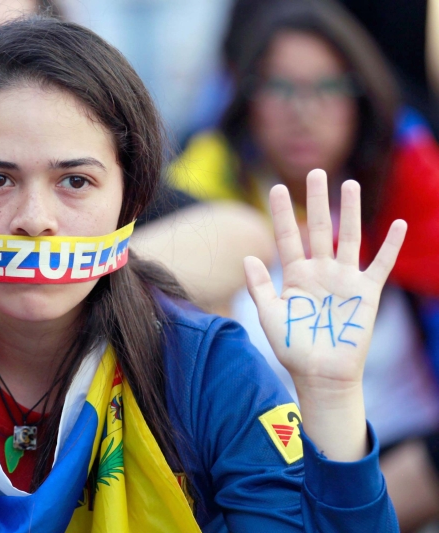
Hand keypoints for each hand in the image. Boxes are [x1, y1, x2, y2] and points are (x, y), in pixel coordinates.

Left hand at [243, 169, 405, 459]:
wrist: (320, 374)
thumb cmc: (291, 347)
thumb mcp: (269, 314)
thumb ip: (259, 285)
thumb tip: (248, 257)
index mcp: (295, 275)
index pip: (287, 236)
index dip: (281, 213)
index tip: (274, 187)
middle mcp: (320, 272)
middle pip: (319, 228)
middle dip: (316, 200)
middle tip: (315, 172)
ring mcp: (344, 280)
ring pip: (349, 238)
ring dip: (350, 212)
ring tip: (350, 184)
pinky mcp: (366, 293)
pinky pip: (380, 265)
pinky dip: (390, 245)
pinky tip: (398, 224)